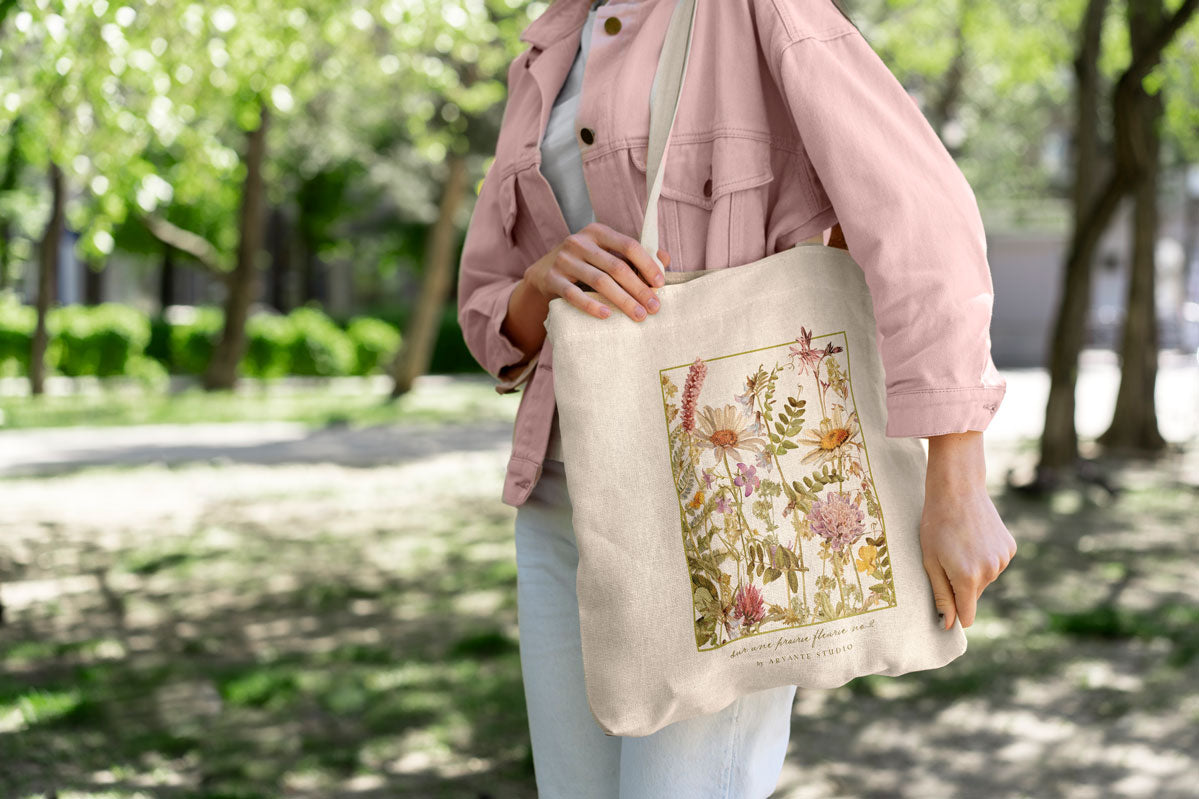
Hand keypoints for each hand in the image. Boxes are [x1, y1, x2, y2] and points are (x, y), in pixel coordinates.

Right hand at [523, 222, 670, 321]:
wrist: (542, 273)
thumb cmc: (584, 264)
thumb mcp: (605, 253)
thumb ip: (634, 255)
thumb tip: (665, 259)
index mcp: (597, 232)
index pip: (628, 245)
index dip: (647, 264)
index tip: (660, 284)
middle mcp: (579, 242)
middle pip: (616, 266)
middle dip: (638, 288)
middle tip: (654, 307)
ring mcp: (563, 260)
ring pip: (599, 281)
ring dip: (622, 300)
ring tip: (638, 315)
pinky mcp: (551, 279)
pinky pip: (573, 294)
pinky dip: (591, 305)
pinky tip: (607, 315)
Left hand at [919, 431, 1016, 629]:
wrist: (957, 490)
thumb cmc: (936, 525)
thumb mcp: (930, 561)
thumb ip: (941, 595)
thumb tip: (949, 624)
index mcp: (967, 578)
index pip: (968, 615)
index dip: (956, 615)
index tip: (946, 610)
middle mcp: (990, 572)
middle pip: (974, 595)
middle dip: (960, 586)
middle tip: (946, 559)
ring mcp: (1003, 559)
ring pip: (985, 579)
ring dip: (973, 571)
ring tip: (959, 545)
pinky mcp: (1010, 547)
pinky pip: (995, 563)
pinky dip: (984, 557)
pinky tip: (974, 538)